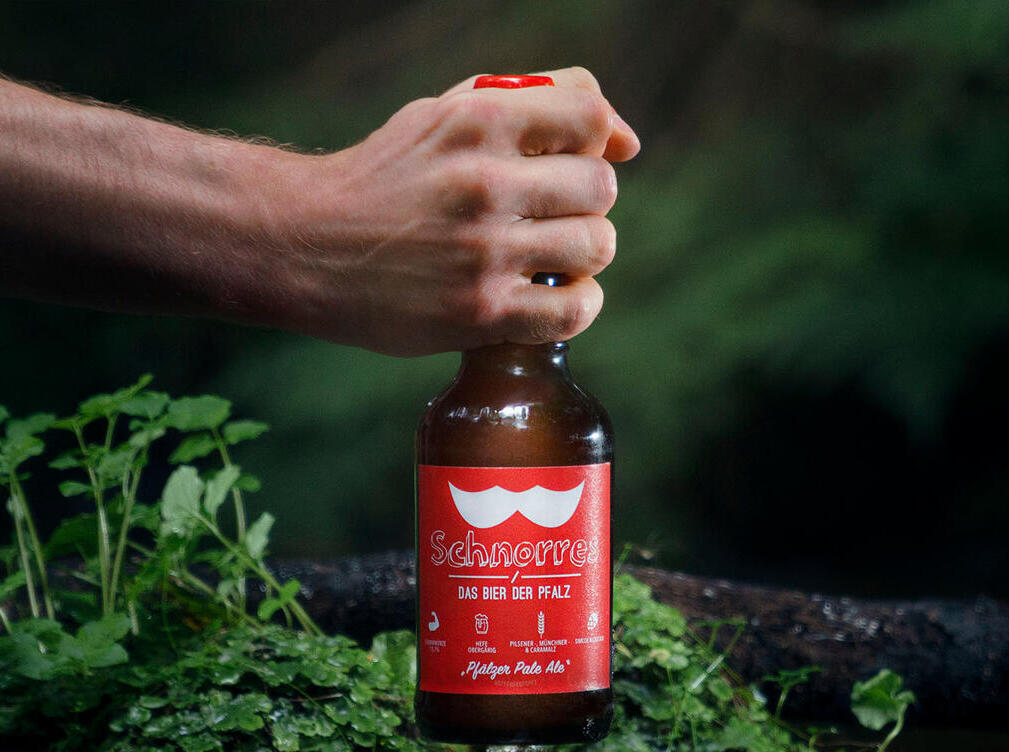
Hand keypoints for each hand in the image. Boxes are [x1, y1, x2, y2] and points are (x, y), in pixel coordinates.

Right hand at [267, 67, 639, 354]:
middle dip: (587, 203)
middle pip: (601, 186)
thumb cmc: (387, 178)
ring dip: (585, 255)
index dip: (593, 141)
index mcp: (476, 120)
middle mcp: (483, 183)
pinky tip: (555, 297)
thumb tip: (627, 141)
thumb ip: (534, 105)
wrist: (306, 244)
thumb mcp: (445, 114)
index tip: (569, 163)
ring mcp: (482, 253)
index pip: (589, 115)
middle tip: (552, 218)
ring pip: (596, 246)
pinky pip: (574, 310)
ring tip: (551, 259)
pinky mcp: (479, 314)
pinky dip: (579, 304)